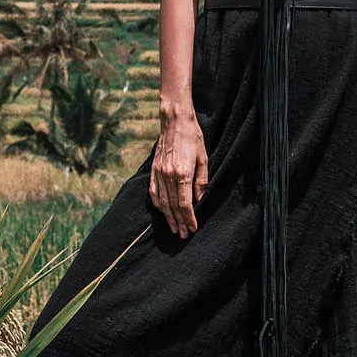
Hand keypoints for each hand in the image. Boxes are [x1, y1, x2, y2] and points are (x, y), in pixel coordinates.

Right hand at [149, 111, 208, 239]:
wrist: (174, 121)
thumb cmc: (192, 138)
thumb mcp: (203, 158)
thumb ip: (201, 181)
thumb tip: (200, 200)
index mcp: (182, 173)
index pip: (184, 204)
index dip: (189, 219)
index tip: (193, 228)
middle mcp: (168, 176)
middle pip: (173, 207)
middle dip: (179, 222)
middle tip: (183, 235)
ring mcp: (158, 173)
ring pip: (162, 202)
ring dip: (168, 218)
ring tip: (174, 228)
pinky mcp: (153, 170)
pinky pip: (153, 193)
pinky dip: (158, 205)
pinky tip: (163, 212)